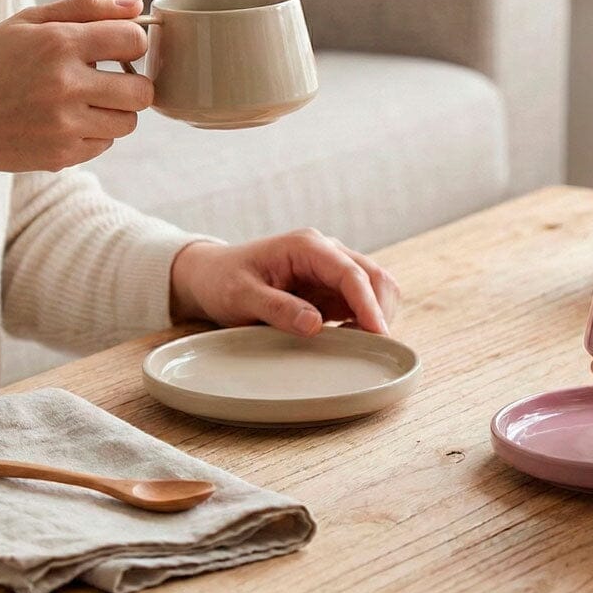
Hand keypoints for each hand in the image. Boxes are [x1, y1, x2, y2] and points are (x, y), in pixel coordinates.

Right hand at [0, 0, 151, 191]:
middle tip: (109, 81)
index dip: (133, 44)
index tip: (118, 49)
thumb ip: (86, 9)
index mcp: (58, 43)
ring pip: (129, 122)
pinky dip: (93, 134)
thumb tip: (137, 6)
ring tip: (85, 102)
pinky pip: (105, 144)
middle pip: (142, 91)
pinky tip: (65, 122)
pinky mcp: (62, 155)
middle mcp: (64, 85)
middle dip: (132, 84)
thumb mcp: (27, 23)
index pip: (133, 41)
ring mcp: (64, 124)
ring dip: (115, 112)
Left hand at [170, 230, 399, 336]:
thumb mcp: (240, 296)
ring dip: (376, 315)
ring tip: (356, 344)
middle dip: (380, 310)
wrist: (211, 275)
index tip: (377, 333)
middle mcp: (326, 252)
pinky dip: (365, 321)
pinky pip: (362, 302)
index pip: (350, 273)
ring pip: (376, 288)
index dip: (368, 304)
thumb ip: (276, 308)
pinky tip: (349, 340)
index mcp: (307, 246)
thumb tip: (315, 325)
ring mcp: (331, 270)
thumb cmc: (222, 280)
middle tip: (370, 346)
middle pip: (375, 277)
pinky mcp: (331, 288)